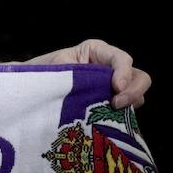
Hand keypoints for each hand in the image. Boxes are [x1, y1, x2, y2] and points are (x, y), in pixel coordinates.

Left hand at [26, 38, 150, 109]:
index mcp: (96, 51)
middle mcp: (110, 67)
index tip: (116, 88)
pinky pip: (128, 108)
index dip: (123, 72)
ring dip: (130, 103)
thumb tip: (63, 78)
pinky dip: (124, 115)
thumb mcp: (54, 69)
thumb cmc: (42, 73)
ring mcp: (114, 86)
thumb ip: (69, 73)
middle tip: (117, 104)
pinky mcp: (112, 102)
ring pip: (137, 93)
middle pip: (138, 76)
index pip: (120, 58)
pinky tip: (111, 121)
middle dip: (133, 90)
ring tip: (112, 113)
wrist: (34, 88)